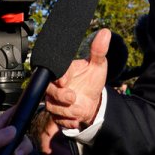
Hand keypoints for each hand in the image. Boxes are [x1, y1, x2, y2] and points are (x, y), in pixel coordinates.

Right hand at [39, 28, 109, 151]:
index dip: (59, 77)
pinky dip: (68, 121)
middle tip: (73, 97)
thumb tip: (106, 32)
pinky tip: (77, 118)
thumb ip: (99, 50)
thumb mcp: (98, 65)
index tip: (64, 81)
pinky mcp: (56, 114)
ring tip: (79, 109)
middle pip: (49, 91)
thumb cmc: (92, 79)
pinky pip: (57, 120)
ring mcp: (54, 100)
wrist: (93, 100)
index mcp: (63, 71)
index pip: (56, 72)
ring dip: (67, 111)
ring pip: (53, 107)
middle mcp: (55, 85)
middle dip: (60, 96)